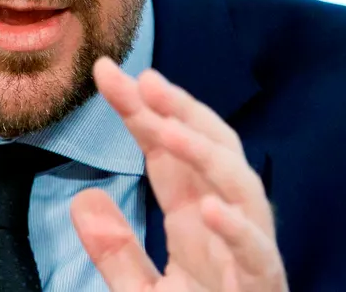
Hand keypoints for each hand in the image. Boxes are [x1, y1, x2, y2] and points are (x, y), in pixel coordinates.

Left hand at [72, 59, 287, 291]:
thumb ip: (117, 251)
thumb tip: (83, 200)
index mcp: (195, 216)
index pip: (167, 151)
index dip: (139, 110)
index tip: (104, 74)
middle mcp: (226, 220)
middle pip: (211, 148)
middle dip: (180, 109)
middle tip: (141, 78)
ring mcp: (248, 250)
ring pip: (240, 185)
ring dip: (204, 154)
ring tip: (165, 128)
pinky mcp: (263, 286)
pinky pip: (256, 253)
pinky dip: (236, 228)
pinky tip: (209, 208)